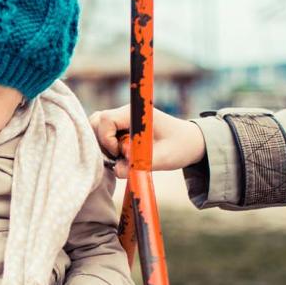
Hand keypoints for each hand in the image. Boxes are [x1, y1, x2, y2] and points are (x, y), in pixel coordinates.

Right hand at [89, 104, 205, 178]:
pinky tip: (120, 157)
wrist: (190, 141)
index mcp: (135, 114)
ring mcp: (121, 120)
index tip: (120, 153)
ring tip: (119, 157)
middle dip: (101, 143)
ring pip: (96, 128)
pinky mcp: (121, 128)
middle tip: (117, 157)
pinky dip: (106, 147)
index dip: (106, 139)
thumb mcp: (162, 159)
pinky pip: (102, 134)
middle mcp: (125, 113)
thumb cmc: (179, 147)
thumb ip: (139, 165)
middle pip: (96, 121)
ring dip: (103, 146)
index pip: (105, 120)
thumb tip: (116, 171)